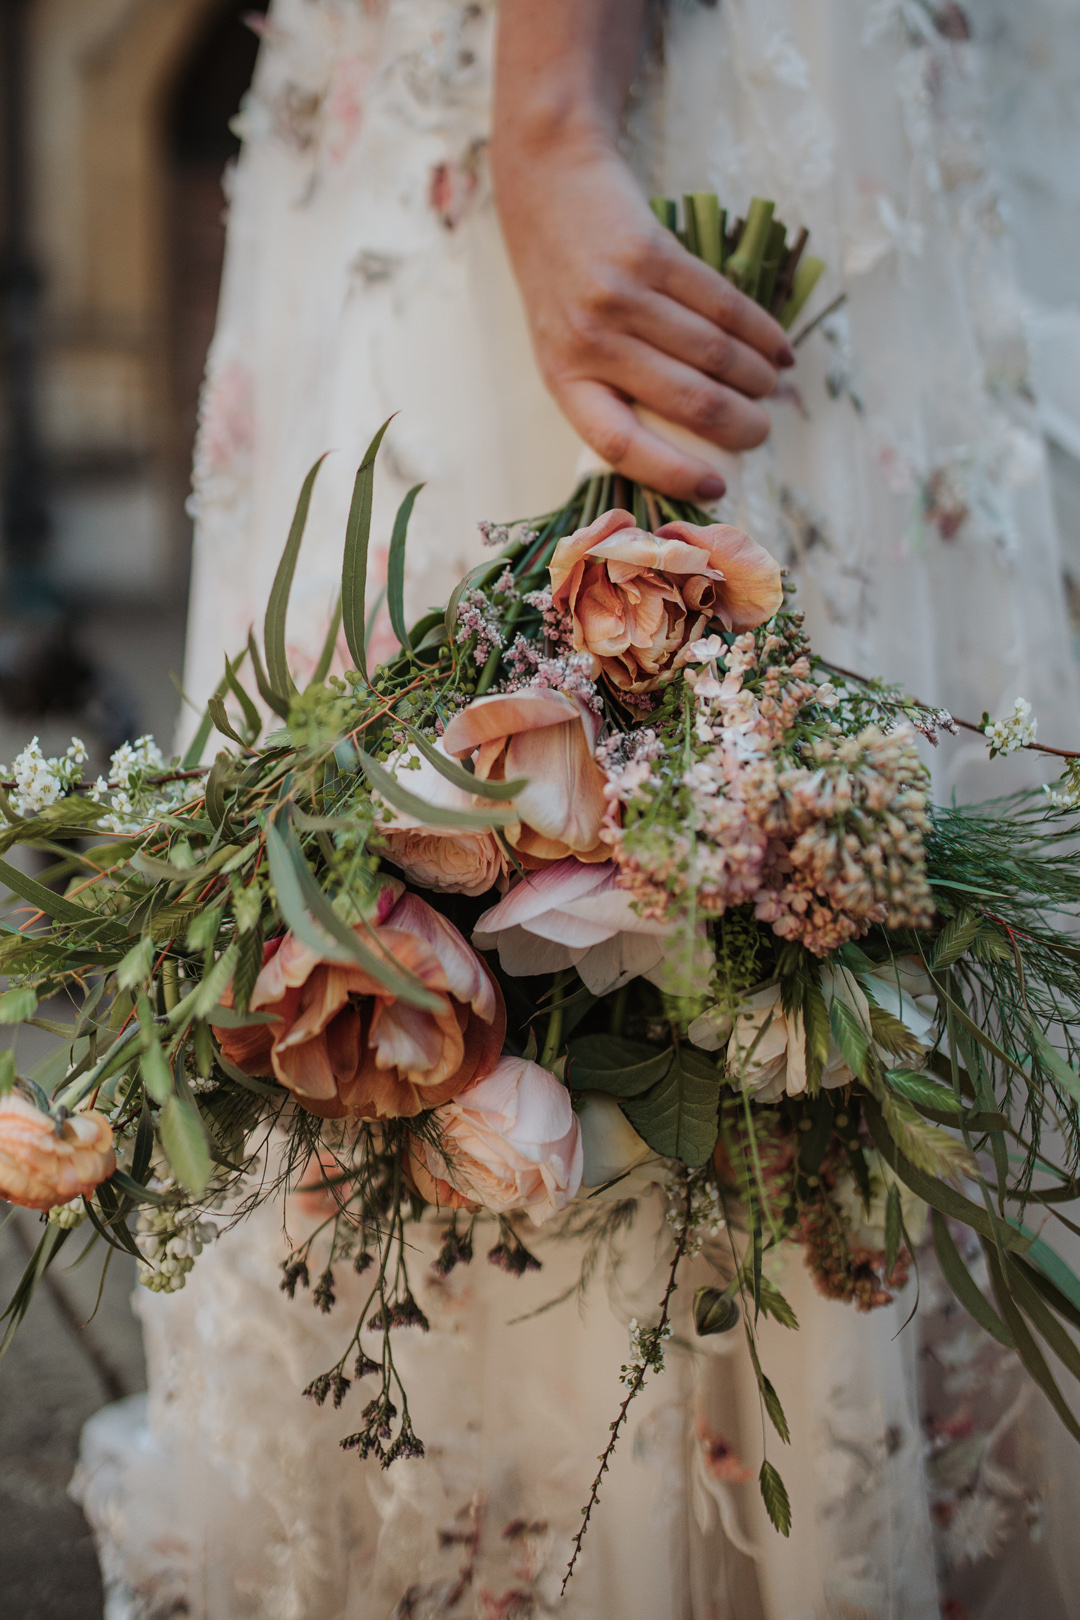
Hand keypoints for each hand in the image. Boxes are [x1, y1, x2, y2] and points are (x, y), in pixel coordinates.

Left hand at [492, 131, 795, 500]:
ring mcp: (620, 294)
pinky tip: (778, 350)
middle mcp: (588, 340)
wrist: (547, 184)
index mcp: (562, 378)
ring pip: (713, 354)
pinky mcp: (652, 253)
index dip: (672, 472)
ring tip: (772, 388)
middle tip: (762, 433)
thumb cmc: (562, 282)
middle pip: (686, 400)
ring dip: (757, 378)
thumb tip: (685, 447)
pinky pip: (723, 304)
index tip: (715, 488)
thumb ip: (609, 389)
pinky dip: (761, 332)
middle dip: (739, 425)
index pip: (619, 444)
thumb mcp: (564, 345)